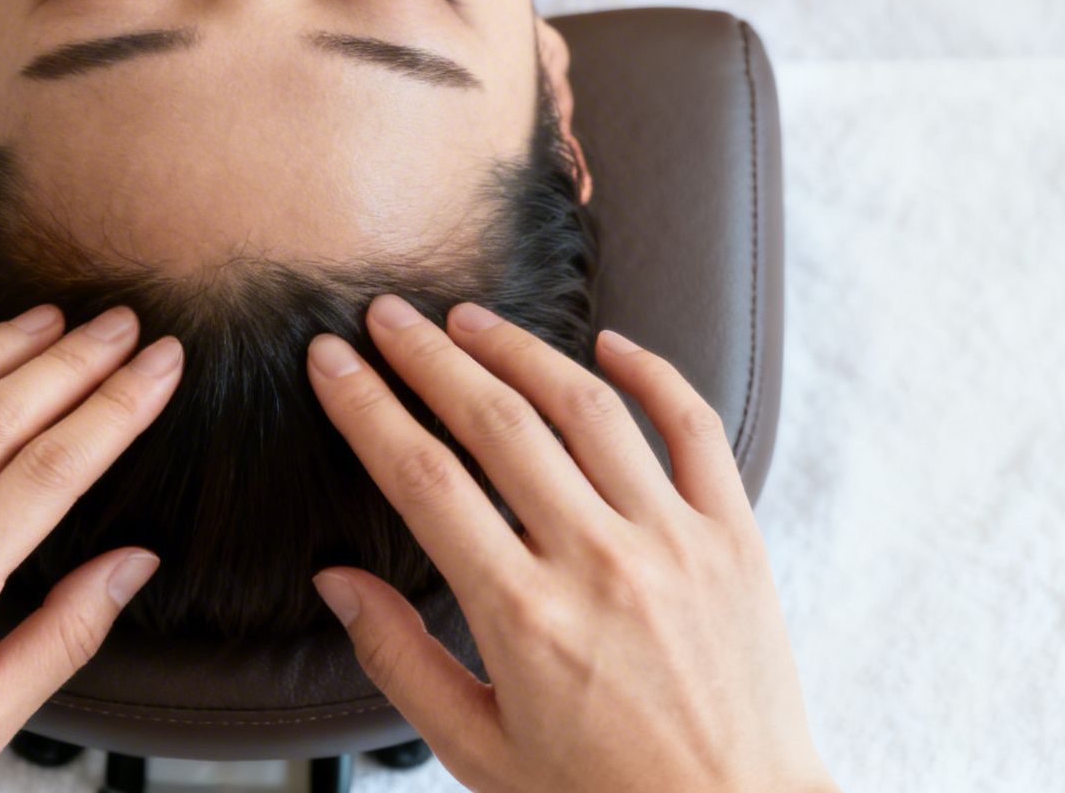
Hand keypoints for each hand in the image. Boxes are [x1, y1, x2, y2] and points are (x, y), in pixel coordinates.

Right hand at [304, 295, 833, 792]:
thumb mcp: (478, 748)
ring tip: (470, 318)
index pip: (423, 480)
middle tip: (386, 315)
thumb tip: (336, 581)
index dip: (367, 407)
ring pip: (586, 407)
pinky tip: (608, 345)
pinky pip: (694, 428)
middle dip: (427, 356)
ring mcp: (673, 542)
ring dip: (519, 349)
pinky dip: (651, 374)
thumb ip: (400, 660)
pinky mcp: (733, 539)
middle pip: (496, 421)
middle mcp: (598, 564)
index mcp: (523, 617)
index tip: (332, 362)